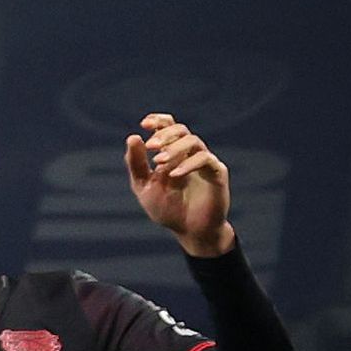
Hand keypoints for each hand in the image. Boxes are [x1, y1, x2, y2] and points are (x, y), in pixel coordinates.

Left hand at [126, 112, 234, 255]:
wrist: (188, 230)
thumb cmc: (167, 207)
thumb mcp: (144, 186)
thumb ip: (137, 164)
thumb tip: (133, 137)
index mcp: (172, 153)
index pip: (169, 127)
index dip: (158, 120)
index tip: (144, 124)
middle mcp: (190, 154)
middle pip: (181, 130)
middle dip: (165, 134)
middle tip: (151, 146)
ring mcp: (205, 162)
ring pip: (194, 141)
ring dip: (175, 148)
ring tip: (159, 162)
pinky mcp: (217, 174)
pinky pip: (206, 160)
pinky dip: (188, 164)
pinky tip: (174, 175)